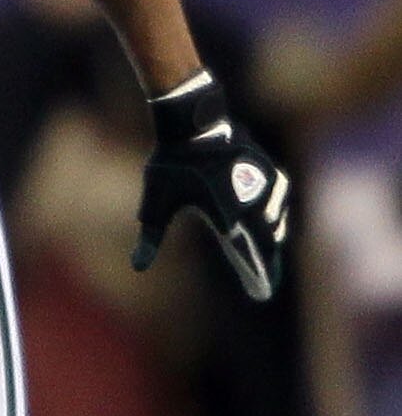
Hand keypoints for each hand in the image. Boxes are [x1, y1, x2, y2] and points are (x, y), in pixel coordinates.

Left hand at [135, 74, 291, 300]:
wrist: (193, 122)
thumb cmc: (172, 165)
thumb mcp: (156, 204)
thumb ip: (151, 238)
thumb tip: (137, 267)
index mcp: (227, 216)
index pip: (248, 256)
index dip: (256, 276)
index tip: (261, 294)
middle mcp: (252, 203)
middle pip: (266, 242)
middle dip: (266, 264)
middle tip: (265, 282)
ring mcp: (265, 186)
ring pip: (275, 221)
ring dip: (272, 238)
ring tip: (268, 254)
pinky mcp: (270, 171)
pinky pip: (278, 199)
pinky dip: (275, 214)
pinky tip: (271, 223)